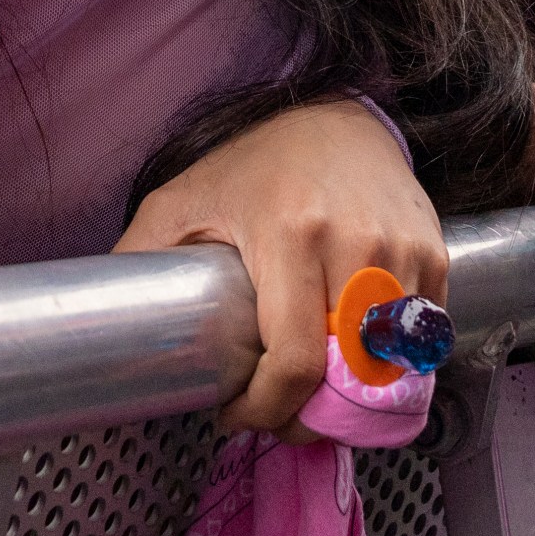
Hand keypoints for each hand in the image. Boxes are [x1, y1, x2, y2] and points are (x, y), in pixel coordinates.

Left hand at [120, 100, 445, 436]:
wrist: (337, 119)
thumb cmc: (254, 167)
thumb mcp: (181, 202)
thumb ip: (139, 257)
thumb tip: (99, 319)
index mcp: (291, 233)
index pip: (294, 359)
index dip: (266, 409)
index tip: (237, 415)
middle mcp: (356, 242)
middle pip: (345, 375)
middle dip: (306, 416)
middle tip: (273, 415)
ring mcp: (404, 249)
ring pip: (389, 366)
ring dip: (352, 398)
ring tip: (311, 395)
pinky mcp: (434, 255)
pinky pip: (422, 342)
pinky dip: (392, 368)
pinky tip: (353, 362)